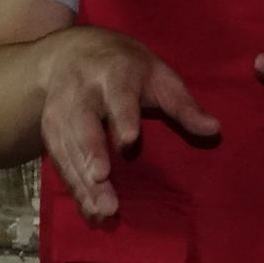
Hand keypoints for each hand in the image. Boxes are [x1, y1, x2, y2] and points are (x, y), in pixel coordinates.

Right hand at [35, 26, 218, 221]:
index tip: (129, 141)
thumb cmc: (128, 68)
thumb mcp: (159, 76)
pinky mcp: (49, 129)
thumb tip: (214, 130)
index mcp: (114, 73)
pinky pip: (59, 159)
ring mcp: (61, 109)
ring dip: (82, 180)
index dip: (123, 117)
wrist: (71, 52)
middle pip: (85, 124)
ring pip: (69, 147)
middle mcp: (82, 91)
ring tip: (101, 210)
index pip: (118, 96)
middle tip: (103, 183)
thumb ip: (183, 104)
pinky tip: (89, 210)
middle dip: (92, 155)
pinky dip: (73, 186)